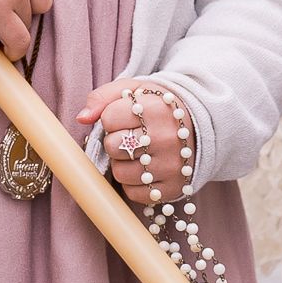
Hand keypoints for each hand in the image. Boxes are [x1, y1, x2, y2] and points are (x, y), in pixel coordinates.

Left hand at [75, 78, 187, 206]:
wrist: (199, 126)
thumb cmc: (157, 107)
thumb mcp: (133, 90)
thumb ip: (102, 97)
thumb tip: (82, 118)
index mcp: (156, 109)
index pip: (108, 119)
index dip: (111, 118)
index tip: (125, 118)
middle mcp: (166, 139)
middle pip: (112, 147)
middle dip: (115, 141)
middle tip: (131, 136)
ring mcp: (171, 166)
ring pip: (120, 173)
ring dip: (123, 163)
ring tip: (139, 152)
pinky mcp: (173, 188)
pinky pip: (134, 193)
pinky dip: (133, 183)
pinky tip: (145, 168)